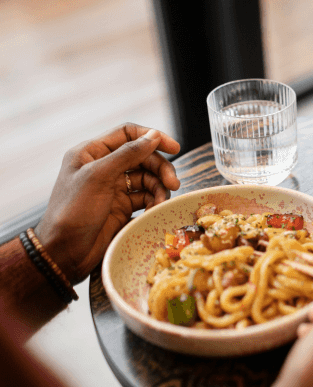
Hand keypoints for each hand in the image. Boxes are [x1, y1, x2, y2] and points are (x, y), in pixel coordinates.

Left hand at [35, 123, 180, 282]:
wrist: (64, 253)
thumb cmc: (73, 211)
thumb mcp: (99, 177)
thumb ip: (127, 154)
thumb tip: (154, 135)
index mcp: (91, 152)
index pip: (128, 134)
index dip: (152, 137)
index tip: (174, 147)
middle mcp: (104, 167)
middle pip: (143, 157)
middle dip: (160, 168)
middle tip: (173, 183)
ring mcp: (114, 187)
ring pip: (147, 178)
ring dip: (159, 187)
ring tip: (162, 201)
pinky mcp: (122, 207)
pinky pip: (145, 197)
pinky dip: (153, 201)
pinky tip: (155, 210)